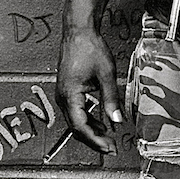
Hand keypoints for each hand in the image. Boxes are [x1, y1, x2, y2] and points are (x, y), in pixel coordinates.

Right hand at [55, 28, 122, 153]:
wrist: (78, 31)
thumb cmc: (90, 48)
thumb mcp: (106, 74)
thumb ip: (111, 99)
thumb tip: (117, 121)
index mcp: (70, 95)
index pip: (81, 127)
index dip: (95, 141)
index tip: (110, 147)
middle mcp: (62, 97)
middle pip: (76, 128)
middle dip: (94, 139)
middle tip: (112, 147)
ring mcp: (63, 94)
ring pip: (76, 121)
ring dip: (91, 130)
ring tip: (108, 137)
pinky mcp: (66, 90)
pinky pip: (76, 111)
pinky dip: (88, 119)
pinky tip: (100, 122)